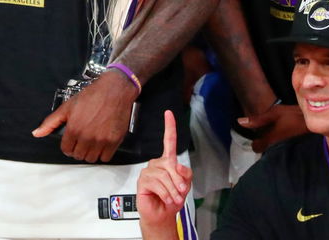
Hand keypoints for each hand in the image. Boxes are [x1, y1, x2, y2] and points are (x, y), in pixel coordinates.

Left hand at [32, 68, 136, 162]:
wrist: (114, 90)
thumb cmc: (92, 95)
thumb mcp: (68, 106)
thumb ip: (51, 122)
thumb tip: (37, 133)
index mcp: (74, 129)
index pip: (66, 150)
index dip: (68, 146)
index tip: (71, 142)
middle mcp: (87, 137)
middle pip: (78, 155)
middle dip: (78, 149)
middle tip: (82, 141)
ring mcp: (101, 140)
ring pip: (91, 158)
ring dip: (90, 153)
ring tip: (91, 143)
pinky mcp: (114, 141)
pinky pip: (106, 157)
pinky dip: (103, 153)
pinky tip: (101, 144)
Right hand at [137, 110, 191, 237]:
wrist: (162, 215)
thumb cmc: (172, 199)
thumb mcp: (184, 185)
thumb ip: (185, 174)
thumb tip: (177, 166)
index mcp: (167, 162)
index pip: (168, 141)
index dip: (169, 126)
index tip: (169, 113)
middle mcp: (157, 164)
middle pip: (170, 165)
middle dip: (178, 180)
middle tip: (181, 192)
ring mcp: (149, 171)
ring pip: (164, 176)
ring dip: (172, 190)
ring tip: (173, 198)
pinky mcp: (143, 180)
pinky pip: (157, 183)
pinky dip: (165, 193)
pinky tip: (165, 199)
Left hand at [238, 103, 307, 152]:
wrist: (315, 122)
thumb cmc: (294, 116)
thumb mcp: (275, 113)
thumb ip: (257, 119)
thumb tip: (239, 122)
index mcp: (270, 140)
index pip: (256, 147)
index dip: (256, 142)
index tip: (259, 136)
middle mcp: (278, 149)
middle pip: (266, 152)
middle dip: (265, 147)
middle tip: (269, 136)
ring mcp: (287, 152)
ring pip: (275, 153)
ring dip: (275, 148)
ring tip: (279, 137)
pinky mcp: (296, 153)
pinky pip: (285, 154)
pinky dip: (284, 149)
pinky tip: (287, 140)